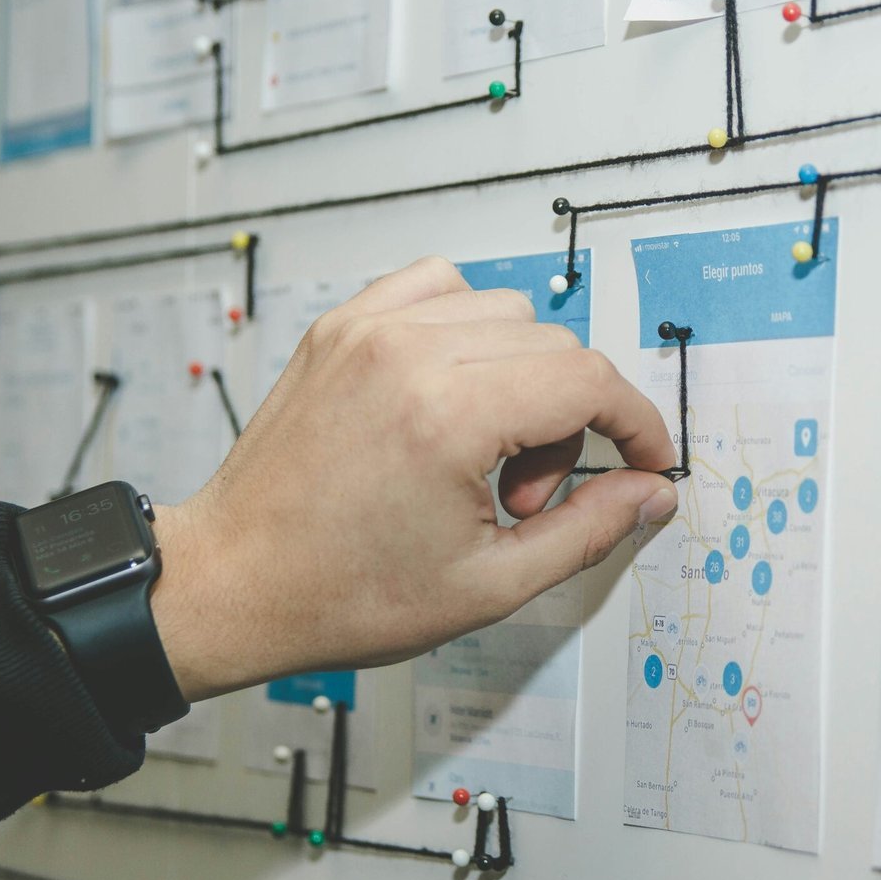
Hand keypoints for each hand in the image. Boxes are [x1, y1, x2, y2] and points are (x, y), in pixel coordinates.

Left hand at [150, 257, 678, 701]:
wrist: (233, 583)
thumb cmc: (338, 593)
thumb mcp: (488, 585)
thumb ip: (587, 530)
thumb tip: (648, 491)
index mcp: (445, 416)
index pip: (589, 381)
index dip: (636, 424)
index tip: (644, 459)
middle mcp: (405, 354)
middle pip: (555, 347)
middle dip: (570, 423)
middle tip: (525, 497)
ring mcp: (366, 331)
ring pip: (506, 311)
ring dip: (522, 376)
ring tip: (482, 455)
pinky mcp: (340, 327)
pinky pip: (438, 286)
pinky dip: (466, 329)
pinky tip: (452, 394)